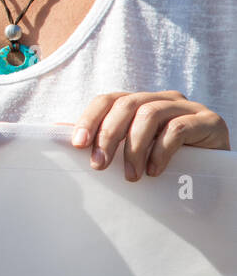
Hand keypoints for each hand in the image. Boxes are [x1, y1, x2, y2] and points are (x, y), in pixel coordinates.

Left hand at [71, 91, 229, 179]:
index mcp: (140, 102)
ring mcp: (187, 108)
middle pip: (126, 105)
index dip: (89, 118)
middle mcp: (162, 99)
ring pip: (149, 115)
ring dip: (134, 147)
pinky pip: (177, 130)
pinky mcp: (209, 121)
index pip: (108, 99)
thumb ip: (105, 140)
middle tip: (99, 166)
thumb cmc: (167, 163)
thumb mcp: (134, 151)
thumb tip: (58, 133)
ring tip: (130, 177)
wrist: (218, 175)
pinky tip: (155, 172)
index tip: (77, 145)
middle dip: (108, 135)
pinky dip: (160, 151)